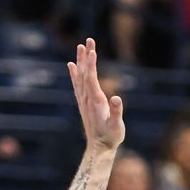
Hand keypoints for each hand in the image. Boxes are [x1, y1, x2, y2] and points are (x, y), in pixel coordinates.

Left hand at [67, 38, 124, 152]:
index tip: (91, 50)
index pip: (91, 79)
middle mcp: (87, 98)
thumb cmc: (111, 137)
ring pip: (80, 77)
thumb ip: (117, 113)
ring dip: (81, 61)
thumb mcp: (116, 127)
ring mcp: (84, 100)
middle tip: (89, 40)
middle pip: (85, 73)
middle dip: (87, 57)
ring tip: (81, 46)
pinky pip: (77, 84)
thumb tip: (117, 99)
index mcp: (96, 101)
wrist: (99, 148)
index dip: (91, 65)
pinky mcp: (84, 103)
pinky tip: (72, 65)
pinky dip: (74, 73)